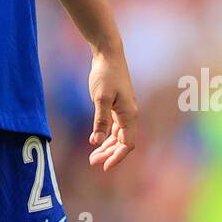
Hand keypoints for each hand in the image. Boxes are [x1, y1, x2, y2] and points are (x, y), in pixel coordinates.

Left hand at [87, 47, 137, 170]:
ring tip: (92, 156)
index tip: (103, 167)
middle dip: (109, 154)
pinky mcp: (117, 105)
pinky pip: (114, 127)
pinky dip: (106, 135)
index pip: (127, 144)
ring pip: (118, 135)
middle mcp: (129, 115)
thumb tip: (96, 142)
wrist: (108, 55)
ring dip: (106, 147)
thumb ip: (100, 121)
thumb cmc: (106, 74)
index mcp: (129, 115)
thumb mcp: (101, 98)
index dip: (117, 157)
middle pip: (122, 142)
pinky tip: (96, 140)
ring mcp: (123, 110)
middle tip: (92, 162)